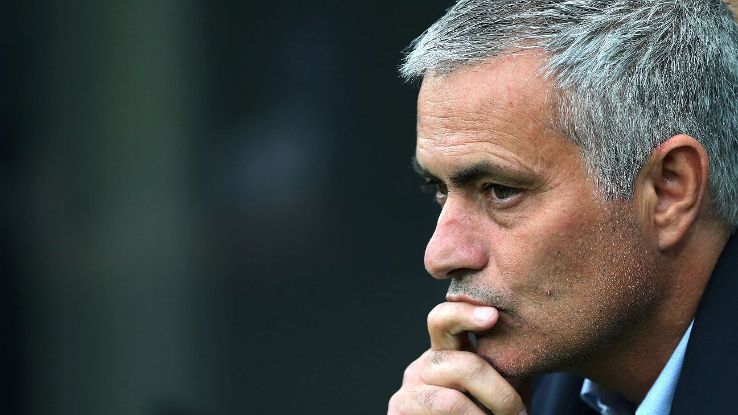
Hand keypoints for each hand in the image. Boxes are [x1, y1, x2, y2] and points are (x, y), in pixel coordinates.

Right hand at [388, 302, 526, 414]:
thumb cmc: (489, 413)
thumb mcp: (502, 388)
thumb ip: (506, 364)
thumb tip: (529, 341)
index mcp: (447, 350)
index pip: (445, 319)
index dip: (465, 313)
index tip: (493, 316)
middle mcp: (425, 365)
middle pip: (464, 366)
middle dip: (501, 394)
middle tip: (519, 413)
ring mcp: (409, 388)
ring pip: (453, 401)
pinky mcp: (398, 409)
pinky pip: (445, 411)